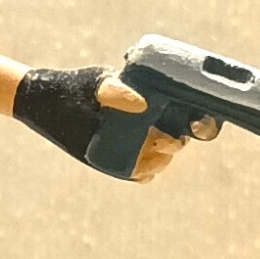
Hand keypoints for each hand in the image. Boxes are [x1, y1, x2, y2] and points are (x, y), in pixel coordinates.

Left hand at [95, 75, 220, 182]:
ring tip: (149, 150)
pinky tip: (140, 170)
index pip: (193, 114)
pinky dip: (144, 173)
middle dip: (179, 141)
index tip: (197, 122)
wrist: (55, 103)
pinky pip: (143, 173)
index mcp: (161, 103)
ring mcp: (141, 146)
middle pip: (181, 138)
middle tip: (164, 139)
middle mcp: (155, 125)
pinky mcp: (124, 164)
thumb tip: (141, 105)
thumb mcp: (100, 85)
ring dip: (162, 159)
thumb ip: (117, 89)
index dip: (203, 121)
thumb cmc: (84, 87)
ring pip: (163, 158)